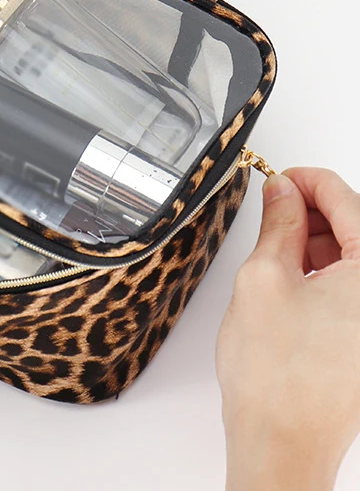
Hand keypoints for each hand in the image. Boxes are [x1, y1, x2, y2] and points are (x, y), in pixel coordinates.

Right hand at [217, 168, 359, 489]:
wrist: (280, 437)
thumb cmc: (275, 373)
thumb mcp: (263, 276)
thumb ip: (276, 223)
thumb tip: (280, 192)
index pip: (348, 200)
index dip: (307, 179)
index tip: (279, 175)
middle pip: (356, 226)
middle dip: (312, 208)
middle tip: (272, 204)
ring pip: (354, 255)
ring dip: (316, 238)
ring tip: (273, 242)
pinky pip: (352, 284)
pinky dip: (322, 268)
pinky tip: (289, 271)